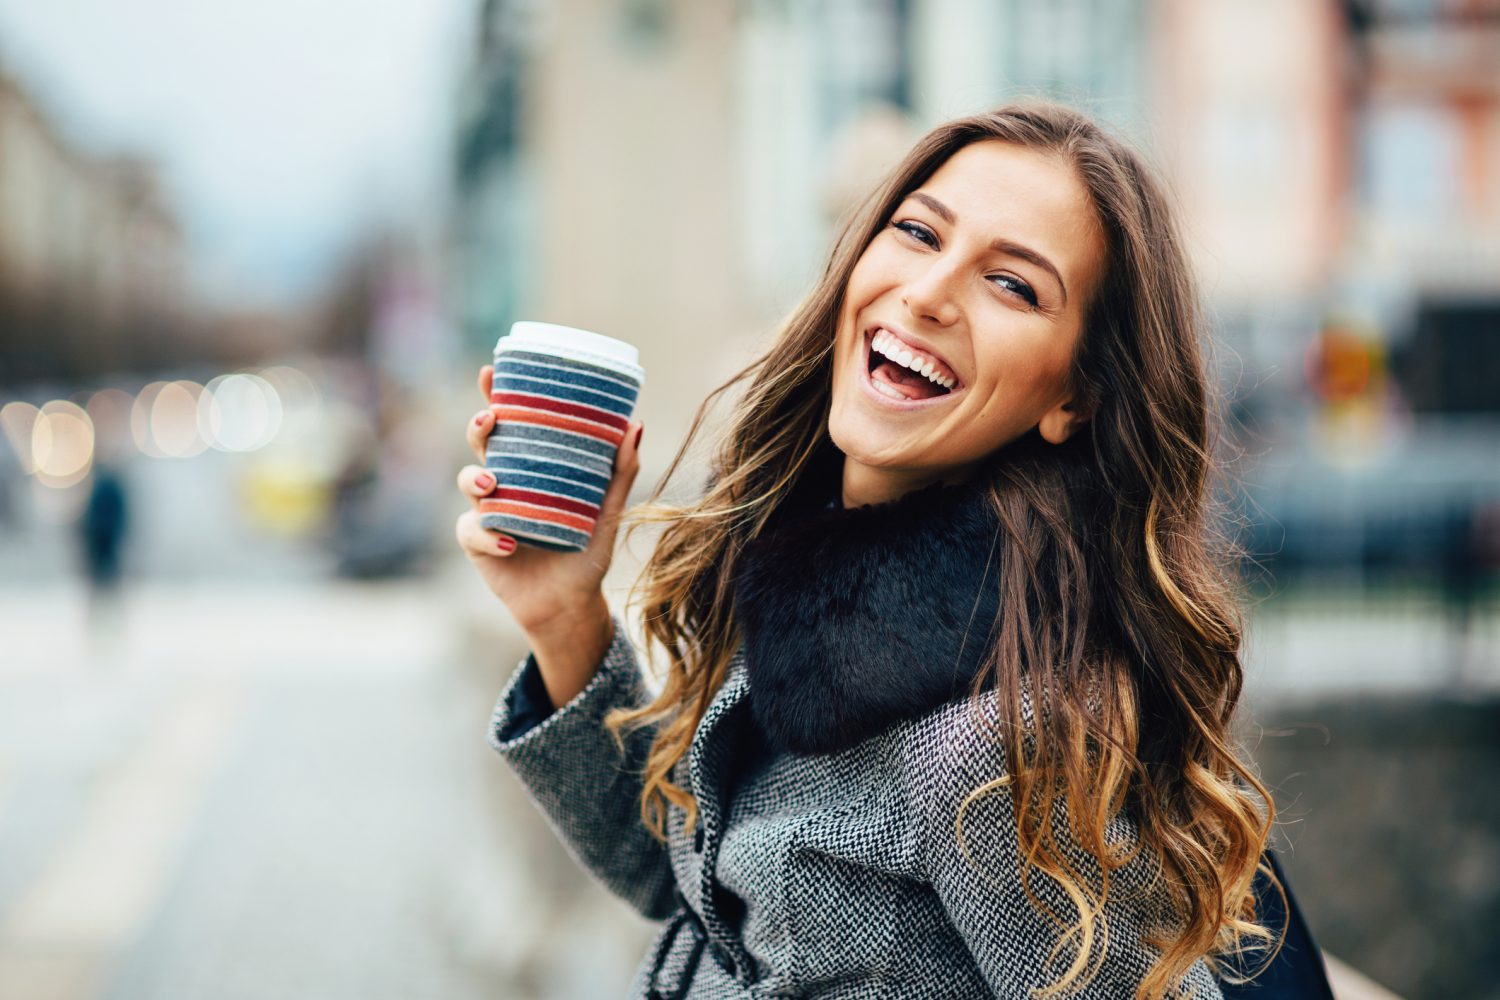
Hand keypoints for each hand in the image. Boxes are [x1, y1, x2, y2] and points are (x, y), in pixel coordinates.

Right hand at [454, 363, 643, 641]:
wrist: (571, 604)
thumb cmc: (586, 552)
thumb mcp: (606, 510)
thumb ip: (620, 472)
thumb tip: (635, 425)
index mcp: (531, 466)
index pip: (509, 425)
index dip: (494, 396)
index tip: (490, 371)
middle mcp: (504, 483)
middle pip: (480, 444)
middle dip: (478, 427)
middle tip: (489, 420)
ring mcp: (487, 512)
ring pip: (467, 482)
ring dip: (474, 478)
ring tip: (492, 484)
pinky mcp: (477, 544)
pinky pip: (471, 531)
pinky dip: (487, 535)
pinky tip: (509, 544)